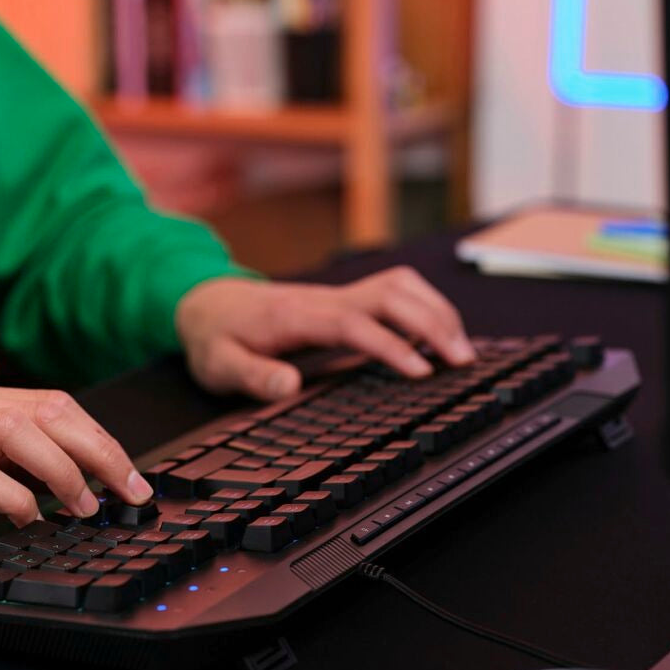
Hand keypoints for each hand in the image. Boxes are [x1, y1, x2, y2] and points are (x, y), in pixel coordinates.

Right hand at [0, 384, 152, 563]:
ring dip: (64, 470)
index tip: (131, 477)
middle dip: (100, 452)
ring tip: (86, 507)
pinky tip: (29, 518)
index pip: (53, 405)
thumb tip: (64, 483)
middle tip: (130, 492)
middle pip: (47, 412)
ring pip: (16, 432)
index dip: (100, 438)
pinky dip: (12, 495)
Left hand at [175, 267, 475, 400]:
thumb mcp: (220, 366)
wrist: (207, 304)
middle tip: (462, 361)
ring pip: (399, 286)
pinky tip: (440, 336)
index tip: (421, 371)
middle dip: (431, 321)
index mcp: (296, 316)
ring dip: (435, 311)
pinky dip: (425, 307)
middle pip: (390, 293)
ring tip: (462, 350)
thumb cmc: (217, 339)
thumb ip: (253, 376)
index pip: (355, 323)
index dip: (391, 344)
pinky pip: (394, 292)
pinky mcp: (346, 299)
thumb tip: (290, 384)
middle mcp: (324, 299)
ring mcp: (337, 295)